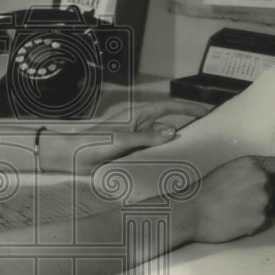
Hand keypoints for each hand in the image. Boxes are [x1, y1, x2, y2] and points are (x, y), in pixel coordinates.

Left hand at [39, 99, 210, 172]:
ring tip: (190, 156)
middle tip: (204, 138)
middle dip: (183, 129)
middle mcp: (137, 125)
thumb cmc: (92, 143)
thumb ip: (148, 137)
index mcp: (136, 115)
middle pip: (165, 124)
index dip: (187, 107)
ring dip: (170, 147)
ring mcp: (132, 139)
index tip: (205, 111)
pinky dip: (158, 158)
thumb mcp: (122, 139)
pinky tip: (167, 168)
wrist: (69, 157)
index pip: (168, 107)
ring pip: (158, 141)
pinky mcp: (127, 152)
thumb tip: (174, 131)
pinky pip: (148, 153)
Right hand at [188, 156, 274, 242]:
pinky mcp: (260, 220)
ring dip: (255, 208)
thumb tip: (271, 177)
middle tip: (237, 199)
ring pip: (267, 205)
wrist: (190, 213)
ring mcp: (263, 201)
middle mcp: (262, 180)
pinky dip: (249, 221)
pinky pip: (260, 220)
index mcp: (253, 164)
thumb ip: (250, 171)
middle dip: (260, 193)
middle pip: (272, 188)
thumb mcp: (228, 170)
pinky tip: (232, 220)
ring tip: (232, 210)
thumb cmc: (203, 190)